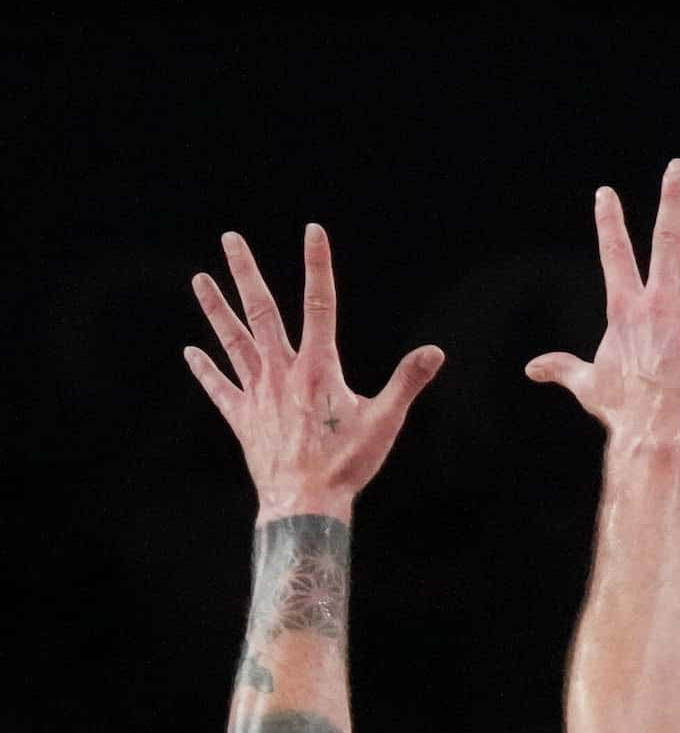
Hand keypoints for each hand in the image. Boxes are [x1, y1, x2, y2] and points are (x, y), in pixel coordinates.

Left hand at [184, 225, 442, 516]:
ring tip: (200, 280)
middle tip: (230, 238)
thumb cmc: (348, 463)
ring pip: (232, 340)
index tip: (314, 231)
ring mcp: (257, 393)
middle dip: (247, 272)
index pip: (320, 304)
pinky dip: (205, 369)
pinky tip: (191, 352)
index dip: (318, 265)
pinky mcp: (243, 417)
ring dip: (216, 308)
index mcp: (318, 367)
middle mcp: (282, 371)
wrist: (305, 500)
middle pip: (261, 311)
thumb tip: (435, 352)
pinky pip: (220, 387)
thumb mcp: (385, 420)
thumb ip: (407, 381)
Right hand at [527, 159, 679, 447]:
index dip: (609, 222)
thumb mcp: (586, 384)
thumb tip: (531, 369)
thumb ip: (561, 367)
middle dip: (674, 199)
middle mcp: (661, 300)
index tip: (606, 194)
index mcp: (625, 307)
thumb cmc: (622, 410)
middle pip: (668, 237)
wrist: (656, 429)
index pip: (614, 253)